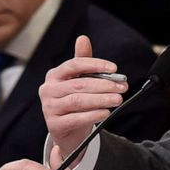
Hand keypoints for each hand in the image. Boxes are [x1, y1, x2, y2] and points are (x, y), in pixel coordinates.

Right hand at [39, 35, 127, 159]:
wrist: (66, 131)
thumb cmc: (74, 102)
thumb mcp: (78, 81)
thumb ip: (83, 62)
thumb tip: (83, 39)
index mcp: (54, 75)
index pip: (74, 64)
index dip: (95, 65)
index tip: (114, 68)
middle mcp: (48, 90)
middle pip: (79, 84)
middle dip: (104, 85)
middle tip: (122, 87)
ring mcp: (49, 108)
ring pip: (78, 101)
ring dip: (101, 99)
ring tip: (117, 99)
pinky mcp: (54, 125)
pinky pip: (76, 118)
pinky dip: (93, 115)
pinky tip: (106, 113)